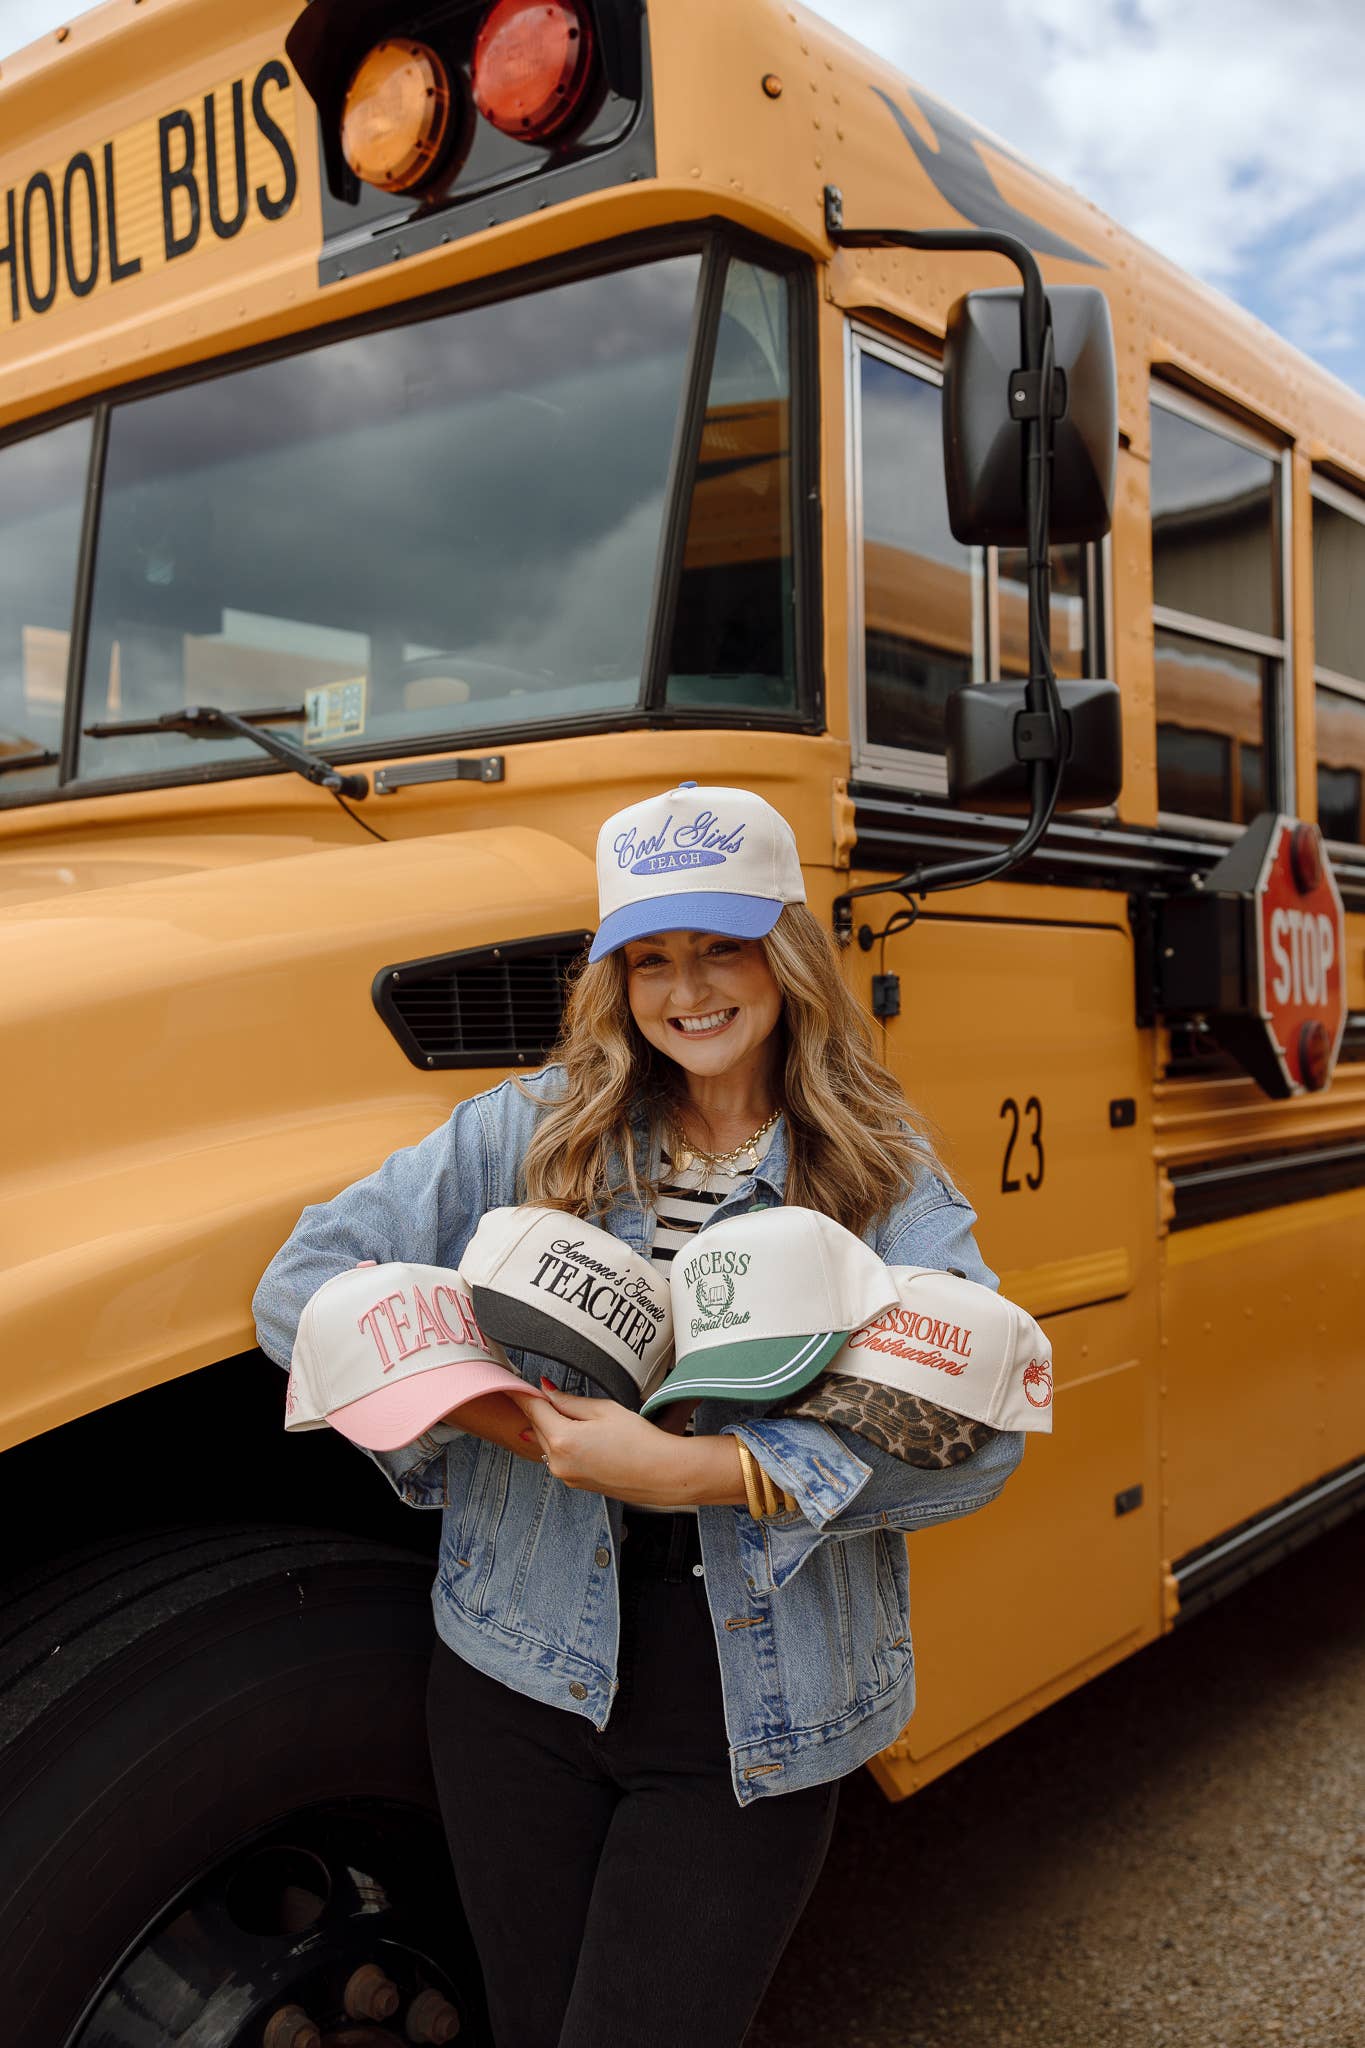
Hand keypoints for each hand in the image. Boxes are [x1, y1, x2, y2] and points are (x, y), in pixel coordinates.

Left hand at [513, 1382, 745, 1506]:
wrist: (662, 1474)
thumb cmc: (640, 1441)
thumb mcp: (604, 1410)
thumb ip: (570, 1401)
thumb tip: (548, 1391)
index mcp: (563, 1439)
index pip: (533, 1409)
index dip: (522, 1393)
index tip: (512, 1382)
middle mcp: (558, 1462)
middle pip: (538, 1426)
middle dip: (540, 1408)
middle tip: (545, 1390)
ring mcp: (566, 1476)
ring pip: (548, 1442)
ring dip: (551, 1426)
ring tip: (570, 1412)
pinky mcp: (576, 1483)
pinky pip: (559, 1457)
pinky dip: (562, 1442)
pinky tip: (580, 1434)